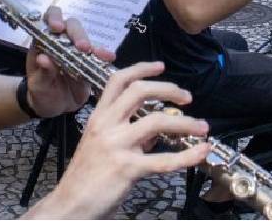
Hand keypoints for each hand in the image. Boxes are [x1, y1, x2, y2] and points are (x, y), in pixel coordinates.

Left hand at [24, 7, 114, 117]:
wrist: (54, 106)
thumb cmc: (42, 91)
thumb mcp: (38, 85)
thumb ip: (42, 72)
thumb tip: (43, 59)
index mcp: (45, 41)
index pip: (49, 19)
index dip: (54, 18)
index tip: (57, 27)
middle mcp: (62, 41)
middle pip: (71, 26)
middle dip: (77, 34)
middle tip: (82, 47)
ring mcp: (77, 51)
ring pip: (86, 39)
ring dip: (93, 44)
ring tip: (98, 54)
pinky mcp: (90, 61)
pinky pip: (98, 55)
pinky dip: (104, 55)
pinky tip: (109, 58)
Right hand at [36, 62, 208, 218]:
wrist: (70, 205)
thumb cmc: (85, 177)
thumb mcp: (99, 144)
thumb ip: (126, 131)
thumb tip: (155, 127)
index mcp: (98, 117)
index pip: (118, 81)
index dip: (141, 69)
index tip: (160, 66)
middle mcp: (106, 126)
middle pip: (139, 92)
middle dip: (169, 89)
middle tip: (187, 97)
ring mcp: (116, 146)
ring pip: (156, 121)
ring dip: (185, 122)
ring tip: (201, 126)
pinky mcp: (127, 169)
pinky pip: (163, 160)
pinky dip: (187, 156)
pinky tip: (201, 151)